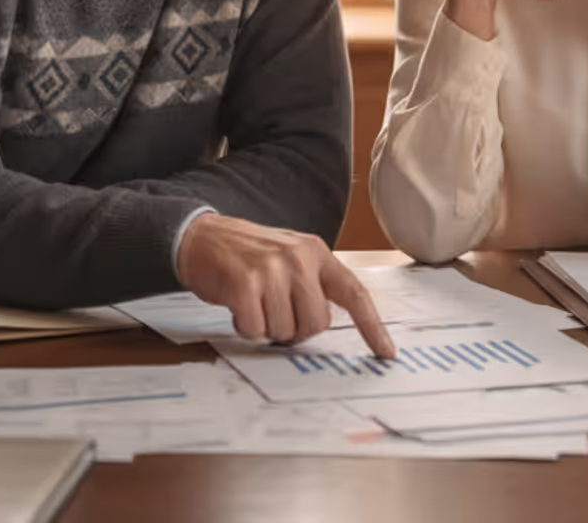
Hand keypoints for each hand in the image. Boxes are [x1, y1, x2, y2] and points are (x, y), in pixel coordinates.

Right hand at [174, 213, 396, 357]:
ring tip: (253, 302)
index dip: (372, 326)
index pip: (354, 293)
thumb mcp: (289, 257)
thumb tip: (323, 325)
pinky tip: (238, 305)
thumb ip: (312, 284)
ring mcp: (272, 270)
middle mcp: (298, 258)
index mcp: (315, 252)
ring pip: (285, 331)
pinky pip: (256, 330)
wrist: (201, 236)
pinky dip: (245, 327)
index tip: (386, 352)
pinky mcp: (246, 284)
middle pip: (317, 324)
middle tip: (274, 310)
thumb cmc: (247, 254)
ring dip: (267, 327)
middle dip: (295, 328)